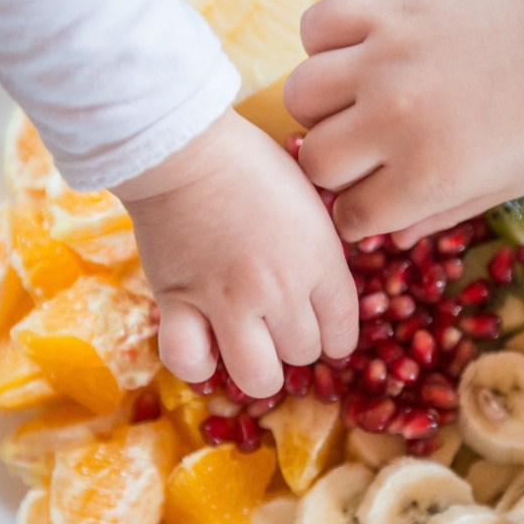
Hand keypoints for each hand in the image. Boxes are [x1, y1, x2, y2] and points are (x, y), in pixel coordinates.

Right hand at [115, 109, 358, 397]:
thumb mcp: (311, 199)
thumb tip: (326, 289)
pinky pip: (191, 363)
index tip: (323, 331)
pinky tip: (204, 346)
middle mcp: (280, 290)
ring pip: (259, 377)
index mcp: (320, 261)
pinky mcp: (180, 302)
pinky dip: (198, 363)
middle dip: (296, 343)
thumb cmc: (253, 162)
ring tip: (249, 346)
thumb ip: (322, 250)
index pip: (343, 333)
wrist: (187, 147)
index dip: (334, 338)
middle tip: (280, 324)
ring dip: (258, 368)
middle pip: (303, 354)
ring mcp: (229, 302)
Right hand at [285, 0, 523, 246]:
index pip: (351, 215)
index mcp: (428, 175)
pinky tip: (354, 54)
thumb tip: (392, 239)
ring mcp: (385, 59)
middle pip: (315, 161)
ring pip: (301, 95)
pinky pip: (317, 26)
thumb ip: (442, 216)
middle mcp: (394, 119)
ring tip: (352, 105)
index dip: (360, 217)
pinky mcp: (388, 8)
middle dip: (333, 171)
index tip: (371, 203)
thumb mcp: (508, 186)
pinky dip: (324, 43)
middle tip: (361, 158)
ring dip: (321, 109)